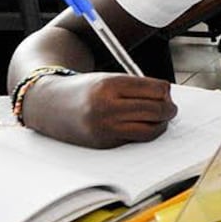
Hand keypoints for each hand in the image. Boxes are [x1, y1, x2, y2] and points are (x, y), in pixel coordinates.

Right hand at [21, 73, 177, 148]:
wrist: (50, 105)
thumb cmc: (85, 90)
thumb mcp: (109, 78)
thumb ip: (138, 87)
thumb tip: (167, 99)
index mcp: (110, 85)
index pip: (156, 89)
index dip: (165, 92)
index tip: (166, 93)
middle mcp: (107, 108)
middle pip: (156, 110)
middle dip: (169, 109)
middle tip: (170, 107)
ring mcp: (105, 128)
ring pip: (150, 129)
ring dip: (161, 124)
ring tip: (160, 117)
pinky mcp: (104, 144)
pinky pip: (135, 139)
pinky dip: (144, 132)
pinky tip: (141, 124)